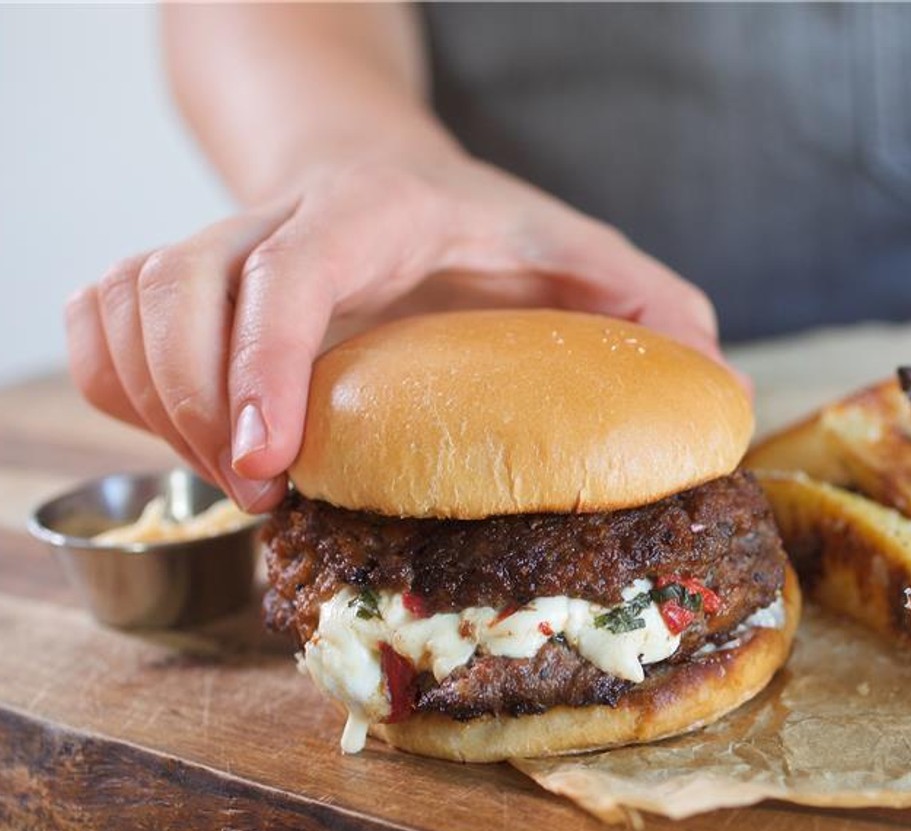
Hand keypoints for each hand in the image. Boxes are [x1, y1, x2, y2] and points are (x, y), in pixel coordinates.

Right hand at [66, 156, 725, 511]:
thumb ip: (655, 312)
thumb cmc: (486, 230)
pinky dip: (118, 388)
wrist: (378, 166)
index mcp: (378, 215)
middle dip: (198, 408)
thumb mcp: (586, 254)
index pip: (288, 271)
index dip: (264, 366)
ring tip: (240, 481)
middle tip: (266, 495)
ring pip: (122, 307)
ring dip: (157, 408)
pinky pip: (98, 327)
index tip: (270, 463)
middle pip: (176, 291)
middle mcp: (277, 220)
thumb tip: (723, 395)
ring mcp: (214, 245)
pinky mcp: (175, 278)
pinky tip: (188, 439)